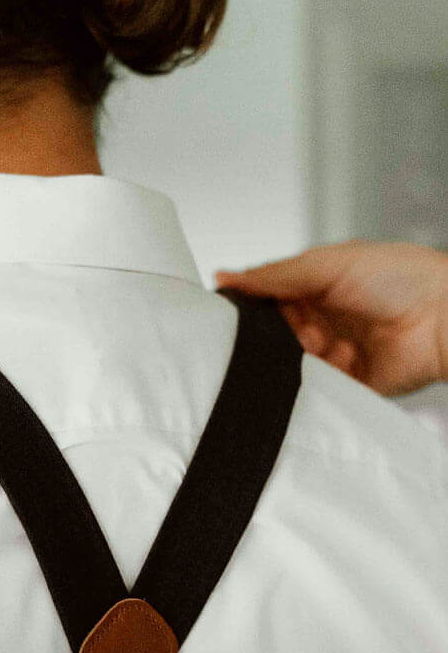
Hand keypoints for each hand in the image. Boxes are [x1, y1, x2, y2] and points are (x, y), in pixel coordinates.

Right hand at [214, 240, 447, 396]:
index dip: (249, 307)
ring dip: (293, 356)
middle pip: (274, 335)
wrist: (444, 318)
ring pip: (290, 363)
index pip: (267, 299)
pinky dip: (311, 381)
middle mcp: (323, 320)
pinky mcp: (346, 384)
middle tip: (270, 331)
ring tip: (312, 343)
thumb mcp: (328, 264)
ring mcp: (334, 353)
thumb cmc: (402, 278)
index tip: (228, 313)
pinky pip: (314, 389)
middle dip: (269, 336)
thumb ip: (275, 275)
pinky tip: (325, 364)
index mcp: (316, 287)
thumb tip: (226, 277)